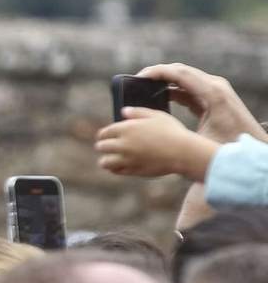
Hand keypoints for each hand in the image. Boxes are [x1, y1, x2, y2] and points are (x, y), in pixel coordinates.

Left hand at [96, 108, 216, 178]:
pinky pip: (116, 171)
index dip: (104, 134)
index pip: (104, 132)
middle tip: (108, 146)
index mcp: (126, 129)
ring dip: (106, 159)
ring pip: (104, 162)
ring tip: (111, 158)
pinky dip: (116, 168)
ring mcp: (126, 159)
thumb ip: (138, 112)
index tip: (107, 136)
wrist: (183, 152)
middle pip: (101, 147)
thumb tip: (124, 111)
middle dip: (103, 145)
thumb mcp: (156, 116)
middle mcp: (122, 144)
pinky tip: (121, 165)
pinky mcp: (132, 171)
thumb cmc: (172, 131)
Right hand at [139, 63, 267, 143]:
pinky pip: (188, 88)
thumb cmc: (228, 148)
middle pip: (180, 71)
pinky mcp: (212, 98)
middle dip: (157, 73)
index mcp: (212, 93)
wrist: (253, 148)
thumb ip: (175, 132)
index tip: (137, 77)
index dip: (156, 72)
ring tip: (142, 88)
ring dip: (163, 81)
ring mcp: (214, 90)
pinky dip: (172, 90)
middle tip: (135, 81)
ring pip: (183, 78)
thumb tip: (149, 127)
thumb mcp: (199, 141)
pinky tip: (157, 98)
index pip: (179, 73)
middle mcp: (214, 86)